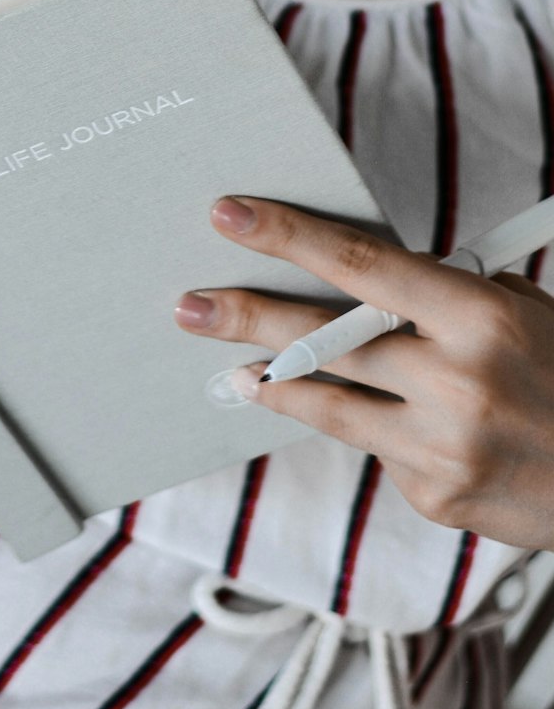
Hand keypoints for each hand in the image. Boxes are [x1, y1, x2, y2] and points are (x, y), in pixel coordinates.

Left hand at [174, 194, 553, 551]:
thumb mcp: (523, 315)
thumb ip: (443, 301)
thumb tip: (355, 287)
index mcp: (481, 317)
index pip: (361, 263)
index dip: (288, 236)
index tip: (230, 214)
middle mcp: (458, 381)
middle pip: (324, 342)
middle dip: (247, 319)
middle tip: (188, 305)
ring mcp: (444, 446)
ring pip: (329, 405)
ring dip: (273, 385)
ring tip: (234, 371)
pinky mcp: (436, 494)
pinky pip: (378, 449)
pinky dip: (371, 429)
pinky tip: (386, 424)